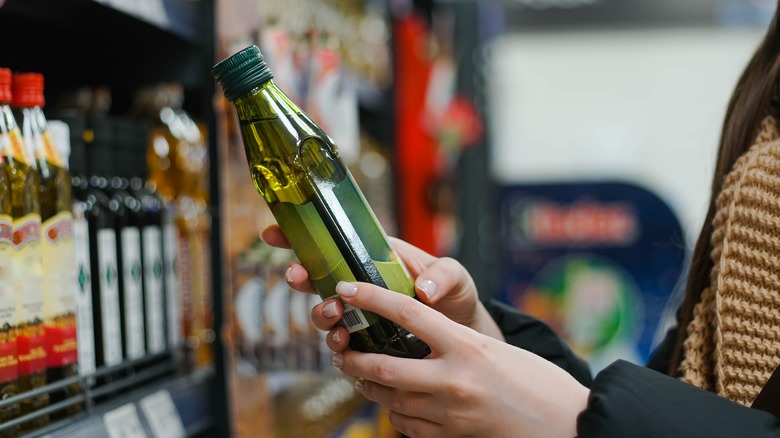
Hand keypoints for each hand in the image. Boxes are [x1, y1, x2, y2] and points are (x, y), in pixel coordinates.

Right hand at [260, 225, 503, 349]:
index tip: (274, 233)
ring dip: (321, 313)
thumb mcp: (456, 277)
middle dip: (300, 276)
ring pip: (324, 312)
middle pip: (317, 276)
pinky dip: (337, 347)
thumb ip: (443, 276)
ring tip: (335, 316)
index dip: (301, 236)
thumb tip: (423, 289)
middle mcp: (362, 284)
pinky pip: (341, 345)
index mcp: (376, 257)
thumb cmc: (456, 297)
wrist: (462, 336)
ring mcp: (360, 315)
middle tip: (298, 278)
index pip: (333, 241)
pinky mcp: (365, 343)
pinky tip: (345, 349)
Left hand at [331, 280, 588, 437]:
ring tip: (358, 375)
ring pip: (389, 400)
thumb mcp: (497, 350)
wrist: (568, 426)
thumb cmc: (538, 382)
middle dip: (352, 359)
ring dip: (367, 387)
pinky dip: (394, 412)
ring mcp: (450, 414)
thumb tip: (420, 335)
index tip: (348, 289)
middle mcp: (454, 380)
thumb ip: (457, 342)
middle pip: (382, 367)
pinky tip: (394, 403)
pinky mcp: (451, 437)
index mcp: (467, 346)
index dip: (370, 297)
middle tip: (340, 349)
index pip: (406, 313)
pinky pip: (407, 426)